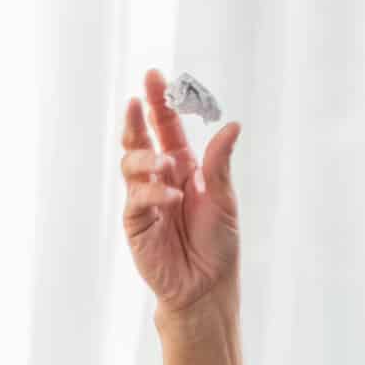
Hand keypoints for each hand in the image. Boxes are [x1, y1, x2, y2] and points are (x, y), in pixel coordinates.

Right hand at [120, 66, 241, 316]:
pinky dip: (151, 194)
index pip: (167, 127)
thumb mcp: (224, 199)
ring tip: (163, 161)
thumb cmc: (217, 246)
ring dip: (145, 157)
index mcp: (184, 167)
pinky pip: (136, 200)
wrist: (206, 288)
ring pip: (131, 163)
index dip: (160, 102)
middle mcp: (161, 178)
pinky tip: (169, 196)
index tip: (154, 76)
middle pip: (142, 138)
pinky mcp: (136, 224)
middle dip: (138, 117)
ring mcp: (145, 199)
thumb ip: (220, 163)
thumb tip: (232, 125)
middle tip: (138, 98)